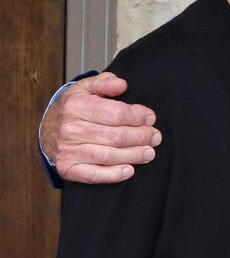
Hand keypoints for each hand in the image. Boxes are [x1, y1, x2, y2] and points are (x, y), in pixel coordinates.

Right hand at [42, 72, 159, 183]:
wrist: (46, 131)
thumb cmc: (72, 110)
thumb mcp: (84, 89)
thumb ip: (104, 83)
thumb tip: (121, 84)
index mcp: (76, 106)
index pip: (116, 113)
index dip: (138, 116)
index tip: (150, 118)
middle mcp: (70, 129)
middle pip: (116, 136)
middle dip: (141, 137)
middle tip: (155, 137)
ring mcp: (68, 150)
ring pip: (109, 156)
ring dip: (134, 155)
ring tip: (149, 152)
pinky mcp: (67, 168)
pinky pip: (94, 175)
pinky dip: (114, 175)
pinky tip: (129, 170)